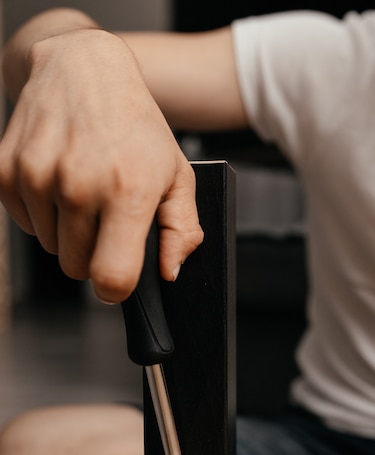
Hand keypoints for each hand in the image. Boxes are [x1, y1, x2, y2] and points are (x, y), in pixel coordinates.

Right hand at [0, 28, 202, 302]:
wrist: (85, 70)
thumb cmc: (135, 126)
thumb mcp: (176, 176)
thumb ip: (181, 230)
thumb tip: (169, 271)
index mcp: (128, 190)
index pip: (112, 277)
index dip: (115, 288)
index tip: (118, 276)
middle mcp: (79, 184)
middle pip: (77, 268)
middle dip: (93, 253)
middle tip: (107, 217)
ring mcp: (38, 176)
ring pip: (51, 247)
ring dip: (68, 230)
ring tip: (85, 191)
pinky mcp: (7, 170)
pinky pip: (26, 223)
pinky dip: (43, 212)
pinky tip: (60, 180)